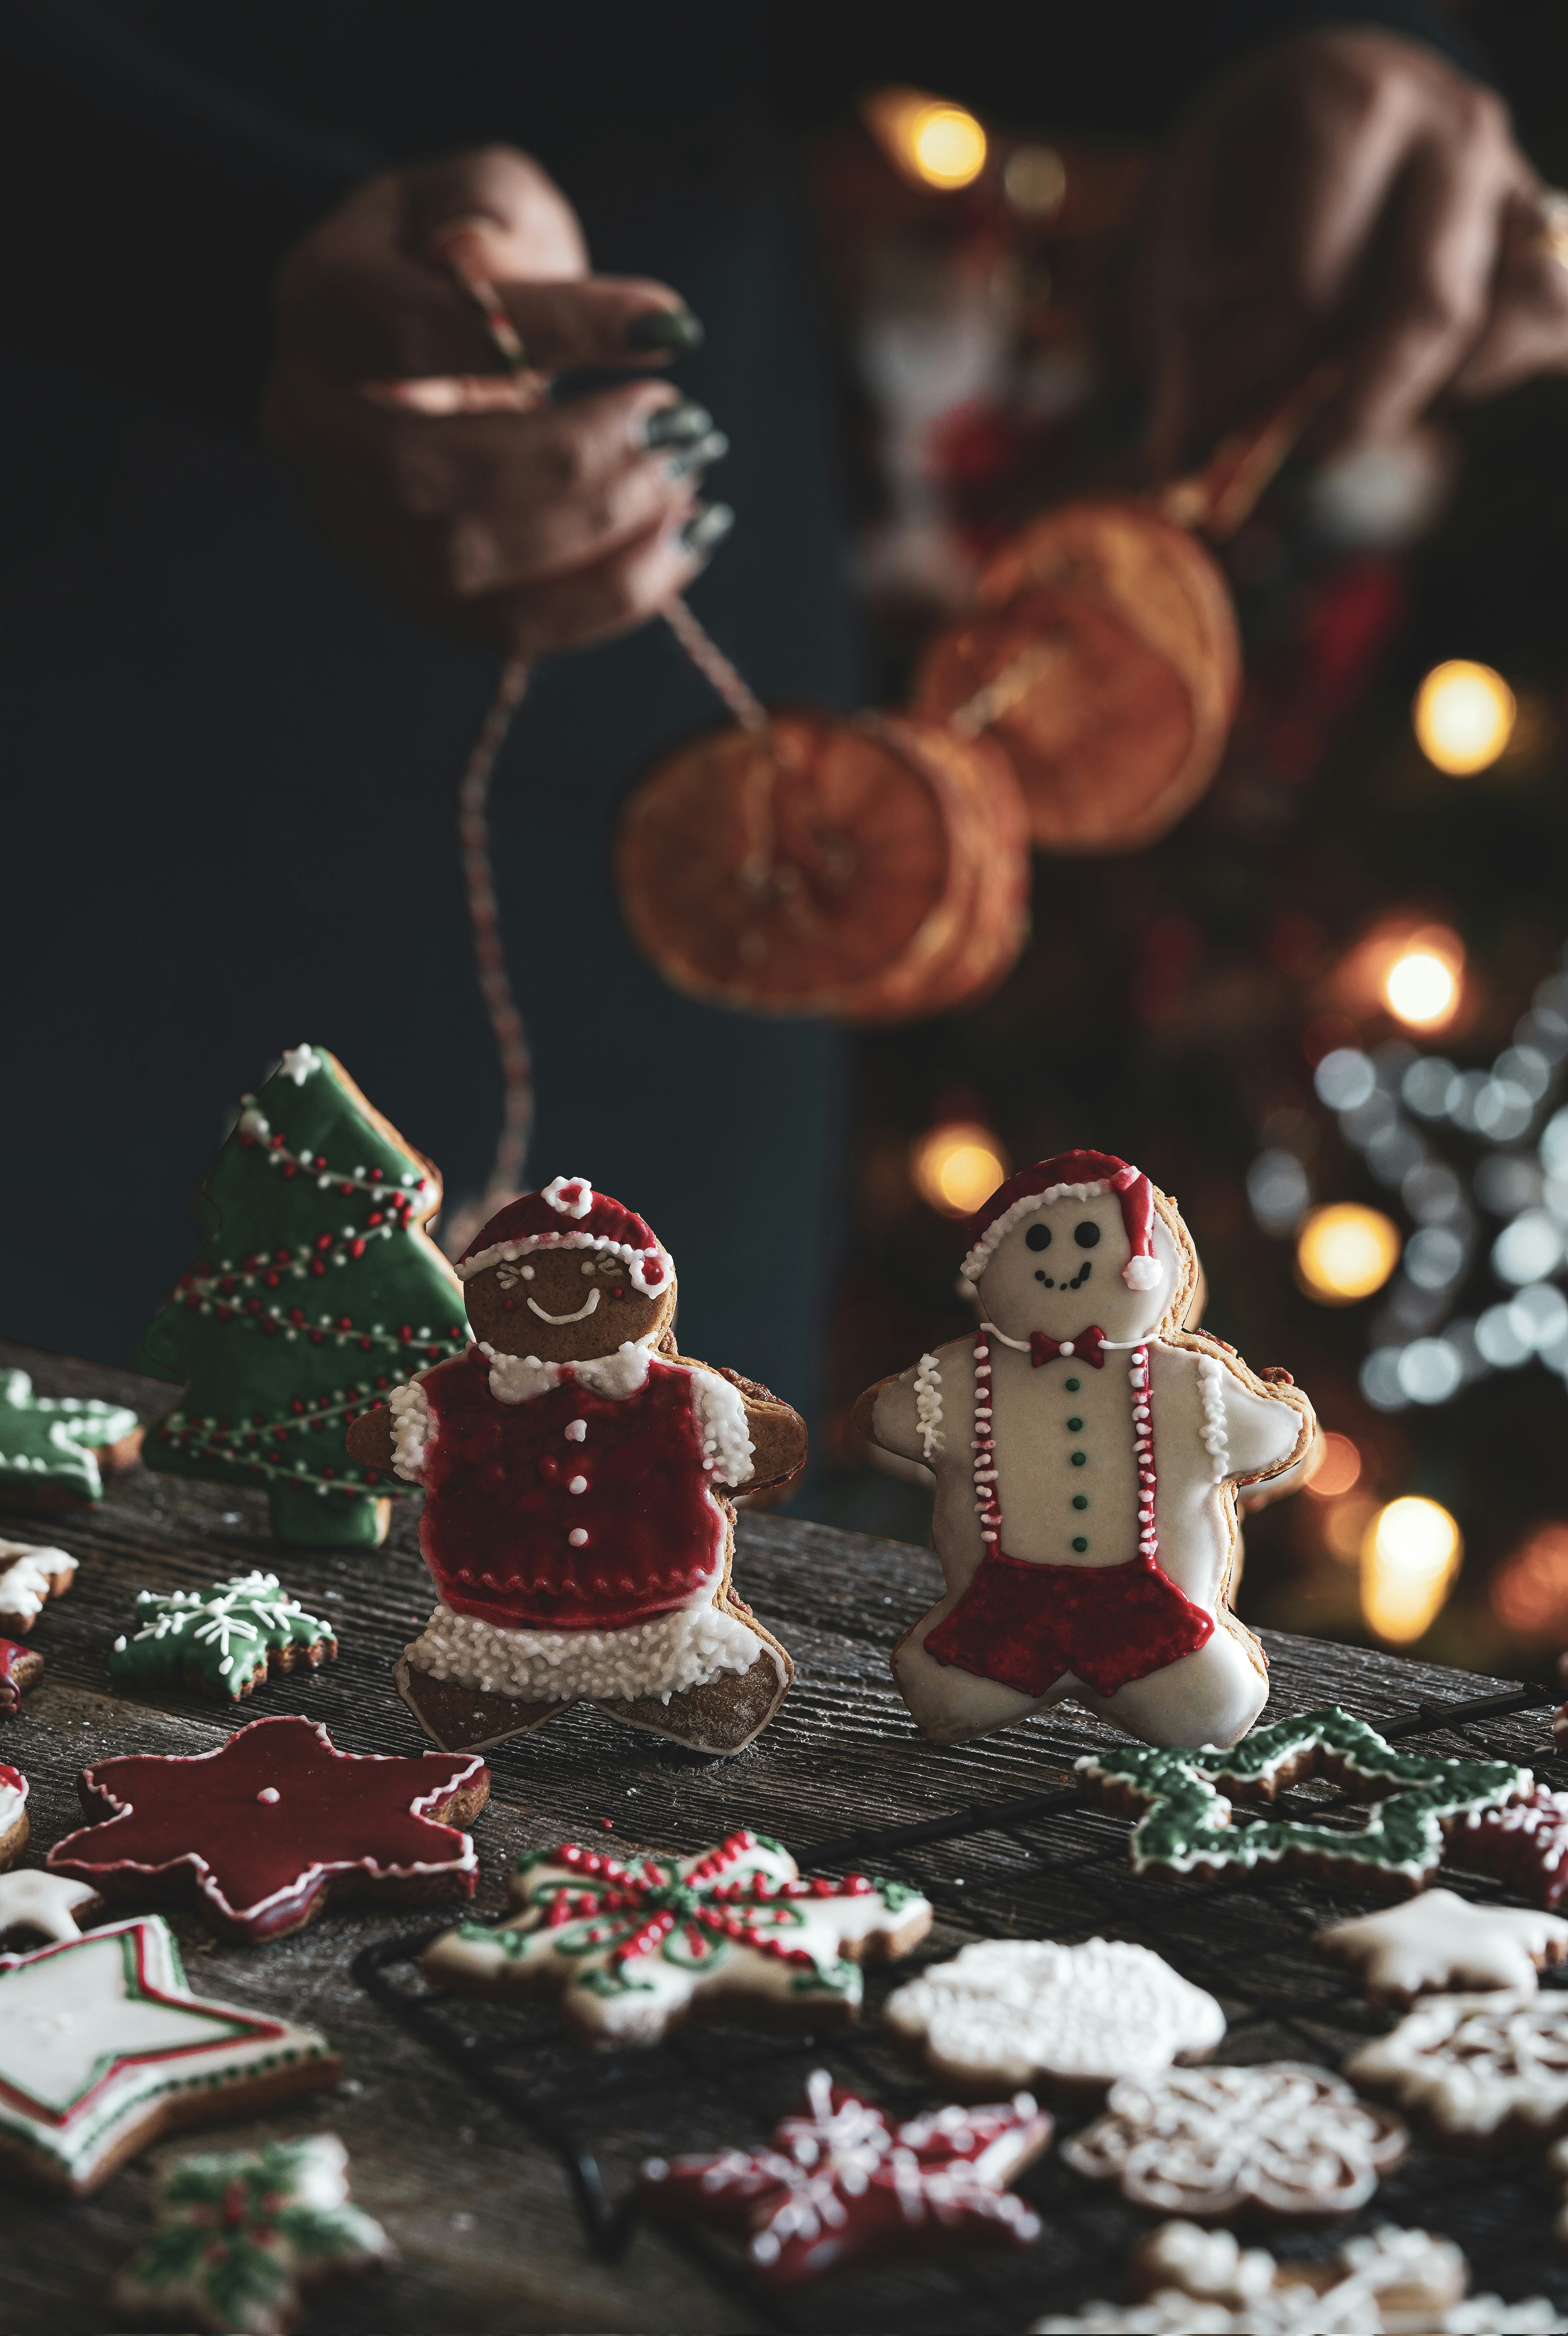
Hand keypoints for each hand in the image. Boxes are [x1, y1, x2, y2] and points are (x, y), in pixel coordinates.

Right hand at [262, 145, 729, 651]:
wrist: (421, 341)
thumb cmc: (463, 258)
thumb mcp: (479, 193)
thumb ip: (485, 207)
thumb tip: (481, 258)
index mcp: (319, 309)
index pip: (422, 333)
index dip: (556, 332)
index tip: (670, 330)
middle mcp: (312, 427)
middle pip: (432, 471)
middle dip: (578, 458)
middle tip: (682, 424)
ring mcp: (355, 522)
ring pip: (465, 563)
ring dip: (599, 531)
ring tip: (689, 477)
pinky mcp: (415, 592)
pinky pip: (509, 627)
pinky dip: (610, 596)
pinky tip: (684, 539)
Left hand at [1136, 29, 1549, 464]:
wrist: (1319, 111)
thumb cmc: (1244, 181)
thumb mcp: (1186, 238)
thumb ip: (1191, 343)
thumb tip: (1179, 466)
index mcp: (1351, 106)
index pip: (1307, 283)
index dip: (1249, 382)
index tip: (1198, 441)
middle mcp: (1450, 128)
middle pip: (1424, 304)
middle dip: (1355, 404)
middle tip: (1298, 451)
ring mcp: (1509, 176)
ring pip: (1506, 314)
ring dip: (1429, 385)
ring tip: (1353, 401)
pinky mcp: (1541, 231)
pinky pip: (1548, 321)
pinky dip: (1490, 371)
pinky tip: (1423, 381)